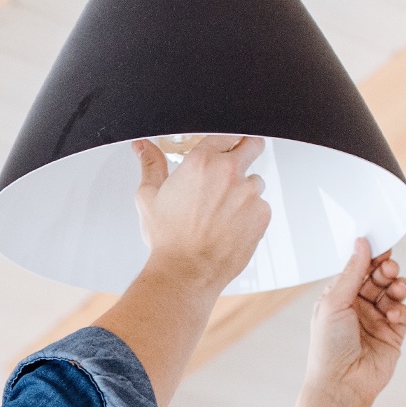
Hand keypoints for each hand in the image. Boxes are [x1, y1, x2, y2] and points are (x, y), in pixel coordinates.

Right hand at [132, 135, 270, 291]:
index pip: (227, 134)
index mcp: (202, 161)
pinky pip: (262, 206)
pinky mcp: (262, 214)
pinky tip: (231, 226)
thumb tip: (143, 147)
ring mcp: (248, 193)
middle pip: (253, 145)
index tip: (226, 148)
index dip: (227, 141)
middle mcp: (229, 172)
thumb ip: (150, 165)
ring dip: (245, 190)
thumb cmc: (168, 238)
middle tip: (236, 167)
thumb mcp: (149, 197)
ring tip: (224, 211)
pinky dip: (251, 213)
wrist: (186, 272)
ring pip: (256, 181)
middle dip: (248, 151)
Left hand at [305, 239, 405, 405]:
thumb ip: (351, 272)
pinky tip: (394, 314)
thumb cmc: (328, 347)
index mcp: (340, 296)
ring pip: (395, 291)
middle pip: (379, 276)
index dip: (371, 256)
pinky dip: (401, 308)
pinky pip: (404, 312)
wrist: (341, 384)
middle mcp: (359, 305)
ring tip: (396, 288)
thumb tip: (361, 243)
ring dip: (398, 285)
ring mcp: (377, 319)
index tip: (382, 244)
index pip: (359, 268)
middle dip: (386, 269)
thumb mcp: (334, 303)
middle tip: (388, 268)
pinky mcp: (393, 333)